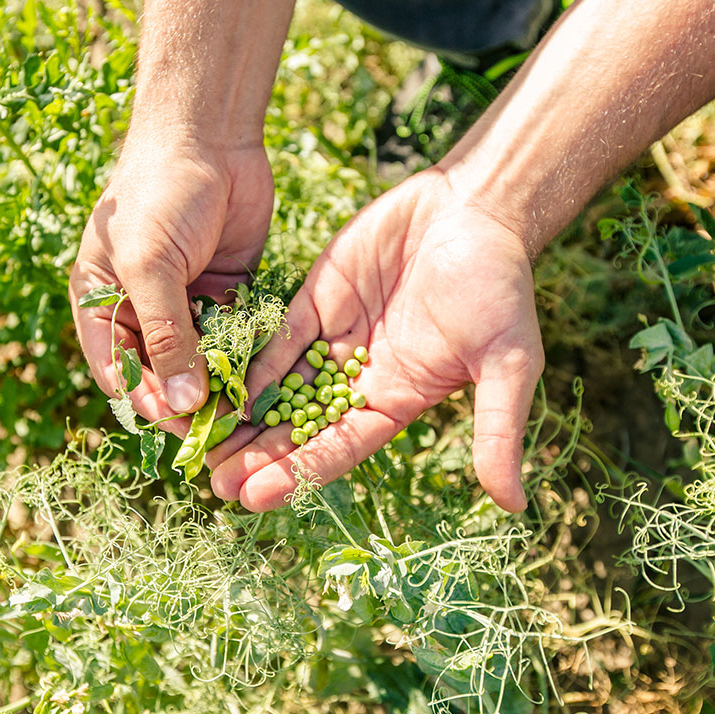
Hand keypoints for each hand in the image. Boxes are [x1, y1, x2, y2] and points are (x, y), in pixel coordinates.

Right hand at [69, 138, 272, 423]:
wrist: (209, 136)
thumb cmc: (159, 195)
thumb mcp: (151, 265)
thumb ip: (167, 334)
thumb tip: (183, 403)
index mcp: (103, 303)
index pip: (119, 371)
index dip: (145, 401)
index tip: (176, 427)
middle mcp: (144, 309)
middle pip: (164, 374)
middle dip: (188, 402)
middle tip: (218, 432)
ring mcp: (187, 303)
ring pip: (203, 361)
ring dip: (221, 387)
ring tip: (246, 416)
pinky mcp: (228, 293)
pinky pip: (237, 337)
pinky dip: (248, 358)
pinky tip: (265, 382)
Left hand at [207, 167, 543, 512]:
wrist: (477, 208)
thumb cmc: (502, 287)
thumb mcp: (510, 362)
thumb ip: (498, 430)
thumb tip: (514, 505)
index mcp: (398, 400)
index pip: (339, 447)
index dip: (298, 473)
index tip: (256, 498)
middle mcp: (359, 379)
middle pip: (298, 426)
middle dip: (257, 455)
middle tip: (212, 483)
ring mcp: (335, 339)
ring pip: (279, 386)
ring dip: (242, 416)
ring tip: (200, 444)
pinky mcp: (316, 300)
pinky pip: (277, 338)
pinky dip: (249, 360)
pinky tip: (215, 382)